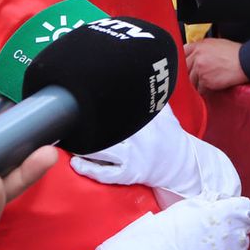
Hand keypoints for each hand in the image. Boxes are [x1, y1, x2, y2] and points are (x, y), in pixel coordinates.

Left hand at [72, 105, 241, 201]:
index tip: (83, 100)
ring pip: (101, 150)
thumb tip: (136, 76)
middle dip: (86, 124)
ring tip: (68, 139)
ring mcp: (134, 156)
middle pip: (106, 129)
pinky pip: (105, 173)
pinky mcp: (129, 174)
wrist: (182, 165)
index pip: (118, 110)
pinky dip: (89, 168)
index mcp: (146, 120)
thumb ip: (150, 98)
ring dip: (82, 146)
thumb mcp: (164, 114)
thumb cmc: (169, 137)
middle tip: (67, 119)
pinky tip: (76, 163)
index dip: (99, 104)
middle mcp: (139, 137)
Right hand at [150, 194, 249, 249]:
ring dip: (231, 243)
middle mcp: (239, 226)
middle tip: (214, 232)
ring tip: (212, 245)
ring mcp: (238, 246)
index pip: (245, 207)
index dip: (234, 210)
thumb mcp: (195, 202)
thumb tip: (224, 198)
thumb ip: (214, 198)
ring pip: (242, 242)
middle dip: (233, 226)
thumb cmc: (177, 224)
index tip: (223, 215)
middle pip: (245, 224)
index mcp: (232, 209)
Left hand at [184, 38, 249, 92]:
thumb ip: (202, 48)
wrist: (245, 62)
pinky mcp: (205, 81)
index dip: (183, 60)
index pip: (182, 52)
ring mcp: (200, 69)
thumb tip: (195, 54)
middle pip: (184, 68)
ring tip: (206, 82)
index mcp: (199, 46)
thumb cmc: (234, 53)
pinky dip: (204, 90)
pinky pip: (200, 88)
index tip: (184, 65)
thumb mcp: (216, 43)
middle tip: (194, 77)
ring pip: (190, 80)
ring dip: (196, 83)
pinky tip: (211, 86)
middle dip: (188, 74)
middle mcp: (197, 57)